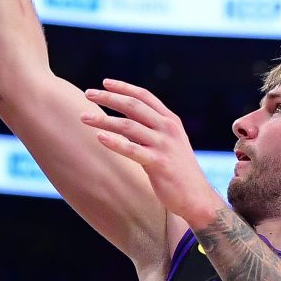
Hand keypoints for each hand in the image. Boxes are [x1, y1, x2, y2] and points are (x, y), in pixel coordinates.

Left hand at [83, 78, 221, 220]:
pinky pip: (132, 150)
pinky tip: (99, 137)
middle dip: (108, 97)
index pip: (144, 96)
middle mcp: (168, 128)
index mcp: (171, 120)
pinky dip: (114, 142)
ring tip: (83, 117)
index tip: (104, 83)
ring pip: (128, 125)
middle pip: (133, 106)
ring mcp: (164, 145)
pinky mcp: (159, 163)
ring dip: (103, 119)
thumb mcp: (169, 143)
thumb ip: (150, 130)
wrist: (196, 197)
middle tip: (88, 93)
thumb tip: (123, 122)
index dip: (124, 87)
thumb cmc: (178, 171)